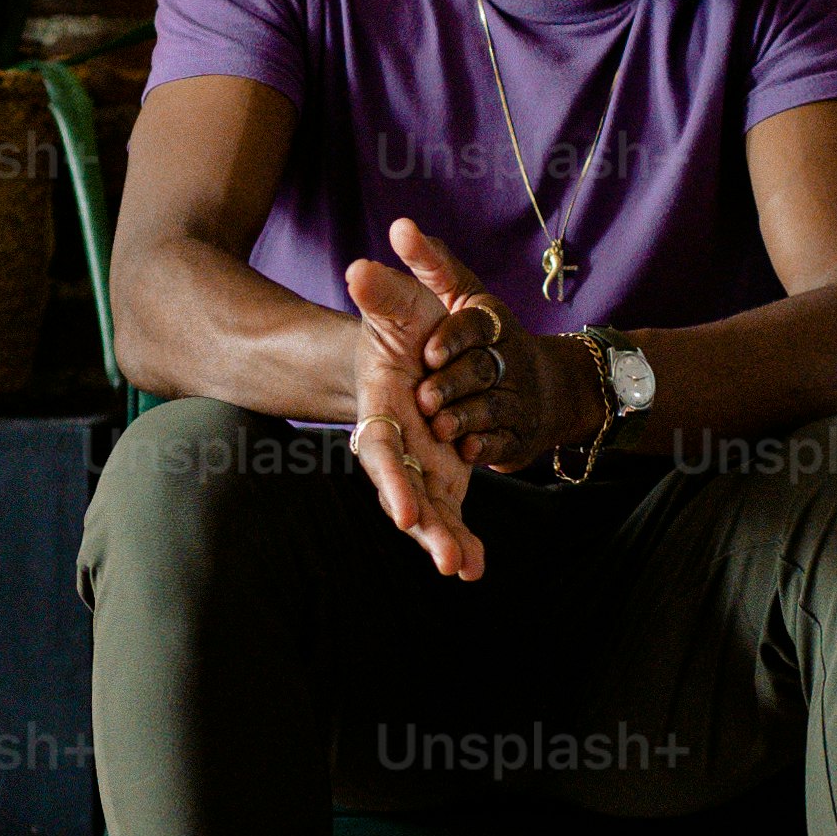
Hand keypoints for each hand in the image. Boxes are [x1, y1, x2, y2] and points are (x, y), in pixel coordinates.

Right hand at [341, 231, 489, 579]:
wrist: (419, 345)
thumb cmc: (403, 325)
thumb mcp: (399, 303)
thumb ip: (383, 290)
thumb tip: (360, 267)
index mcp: (382, 411)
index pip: (382, 452)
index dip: (392, 482)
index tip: (405, 514)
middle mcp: (398, 445)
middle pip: (405, 493)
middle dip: (425, 526)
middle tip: (445, 557)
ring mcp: (421, 465)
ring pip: (429, 511)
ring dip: (444, 541)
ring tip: (463, 569)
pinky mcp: (444, 476)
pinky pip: (452, 514)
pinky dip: (462, 540)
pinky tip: (476, 569)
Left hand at [391, 224, 604, 473]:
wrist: (543, 389)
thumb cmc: (482, 336)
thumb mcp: (461, 295)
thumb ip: (431, 265)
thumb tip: (400, 227)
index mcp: (492, 321)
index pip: (476, 324)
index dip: (454, 338)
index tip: (429, 353)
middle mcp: (510, 358)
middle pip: (482, 370)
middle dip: (455, 385)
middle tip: (426, 399)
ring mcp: (518, 398)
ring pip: (492, 409)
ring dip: (465, 418)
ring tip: (440, 426)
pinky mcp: (519, 436)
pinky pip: (504, 443)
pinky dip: (486, 447)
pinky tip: (467, 449)